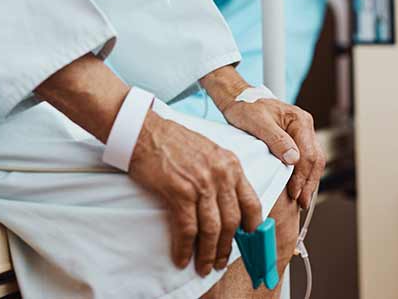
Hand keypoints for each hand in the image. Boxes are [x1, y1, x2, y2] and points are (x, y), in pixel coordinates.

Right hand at [128, 109, 262, 276]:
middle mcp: (220, 174)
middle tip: (219, 261)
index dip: (253, 228)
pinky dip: (185, 248)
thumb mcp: (208, 151)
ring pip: (212, 229)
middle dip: (226, 247)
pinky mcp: (180, 191)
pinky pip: (187, 229)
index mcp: (230, 164)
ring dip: (207, 253)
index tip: (248, 242)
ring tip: (203, 266)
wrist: (144, 131)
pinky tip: (181, 257)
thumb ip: (221, 175)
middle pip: (232, 222)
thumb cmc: (172, 141)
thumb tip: (227, 206)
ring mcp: (201, 183)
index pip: (252, 203)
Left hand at [221, 96, 325, 209]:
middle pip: (315, 160)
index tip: (294, 192)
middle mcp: (304, 126)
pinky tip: (298, 189)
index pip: (308, 153)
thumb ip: (276, 139)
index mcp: (300, 120)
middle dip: (308, 183)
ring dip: (308, 182)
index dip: (302, 176)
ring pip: (313, 162)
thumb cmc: (246, 107)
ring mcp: (301, 134)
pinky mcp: (295, 141)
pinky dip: (302, 176)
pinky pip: (305, 161)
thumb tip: (294, 158)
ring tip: (301, 201)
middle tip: (301, 202)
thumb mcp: (257, 122)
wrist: (238, 100)